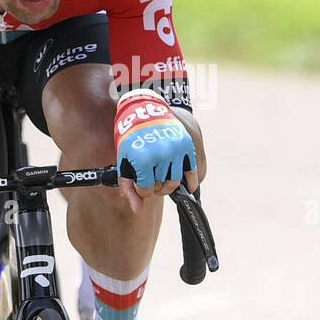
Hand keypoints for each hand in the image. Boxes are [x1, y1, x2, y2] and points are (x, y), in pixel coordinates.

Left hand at [113, 88, 198, 212]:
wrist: (148, 109)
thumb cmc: (132, 137)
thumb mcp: (124, 160)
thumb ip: (128, 187)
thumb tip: (138, 210)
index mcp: (144, 158)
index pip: (146, 190)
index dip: (142, 189)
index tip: (140, 181)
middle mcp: (162, 155)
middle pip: (161, 187)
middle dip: (154, 186)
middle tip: (151, 176)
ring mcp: (178, 150)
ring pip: (177, 183)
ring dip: (169, 184)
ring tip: (162, 175)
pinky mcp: (189, 147)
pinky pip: (194, 174)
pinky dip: (190, 182)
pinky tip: (183, 181)